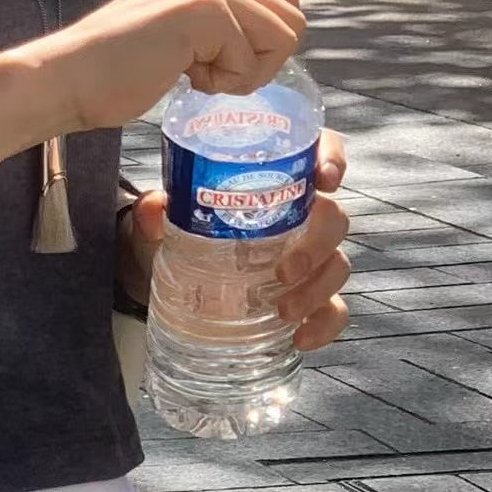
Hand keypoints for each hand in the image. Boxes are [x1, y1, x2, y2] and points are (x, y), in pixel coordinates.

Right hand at [20, 0, 306, 139]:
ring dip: (246, 73)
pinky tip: (181, 78)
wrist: (64, 80)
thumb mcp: (176, 39)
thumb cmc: (110, 73)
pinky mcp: (202, 12)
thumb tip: (264, 39)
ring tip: (195, 76)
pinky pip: (251, 59)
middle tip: (209, 76)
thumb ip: (214, 27)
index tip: (215, 64)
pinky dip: (224, 83)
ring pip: (283, 37)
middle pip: (291, 18)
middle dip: (262, 61)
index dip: (262, 44)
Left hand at [118, 129, 352, 350]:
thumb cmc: (185, 228)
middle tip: (283, 271)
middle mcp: (304, 217)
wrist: (174, 272)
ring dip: (317, 289)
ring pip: (337, 265)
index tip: (325, 179)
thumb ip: (159, 207)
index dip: (333, 158)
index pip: (321, 152)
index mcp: (280, 181)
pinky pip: (332, 309)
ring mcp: (310, 258)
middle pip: (335, 219)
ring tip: (282, 312)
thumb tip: (153, 209)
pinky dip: (324, 325)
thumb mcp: (169, 216)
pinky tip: (301, 339)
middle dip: (318, 245)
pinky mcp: (308, 296)